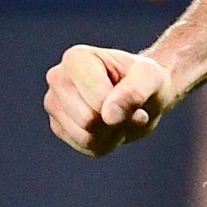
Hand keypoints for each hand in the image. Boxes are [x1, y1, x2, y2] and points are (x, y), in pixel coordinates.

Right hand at [44, 46, 174, 157]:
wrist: (147, 93)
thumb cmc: (147, 80)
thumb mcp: (151, 77)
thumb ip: (135, 91)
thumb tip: (109, 116)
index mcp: (76, 58)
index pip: (98, 100)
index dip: (123, 103)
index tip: (133, 87)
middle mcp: (58, 79)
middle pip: (88, 121)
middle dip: (117, 119)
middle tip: (128, 104)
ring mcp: (55, 105)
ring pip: (86, 137)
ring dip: (114, 132)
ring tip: (121, 113)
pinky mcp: (60, 128)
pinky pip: (88, 148)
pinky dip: (109, 141)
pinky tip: (112, 125)